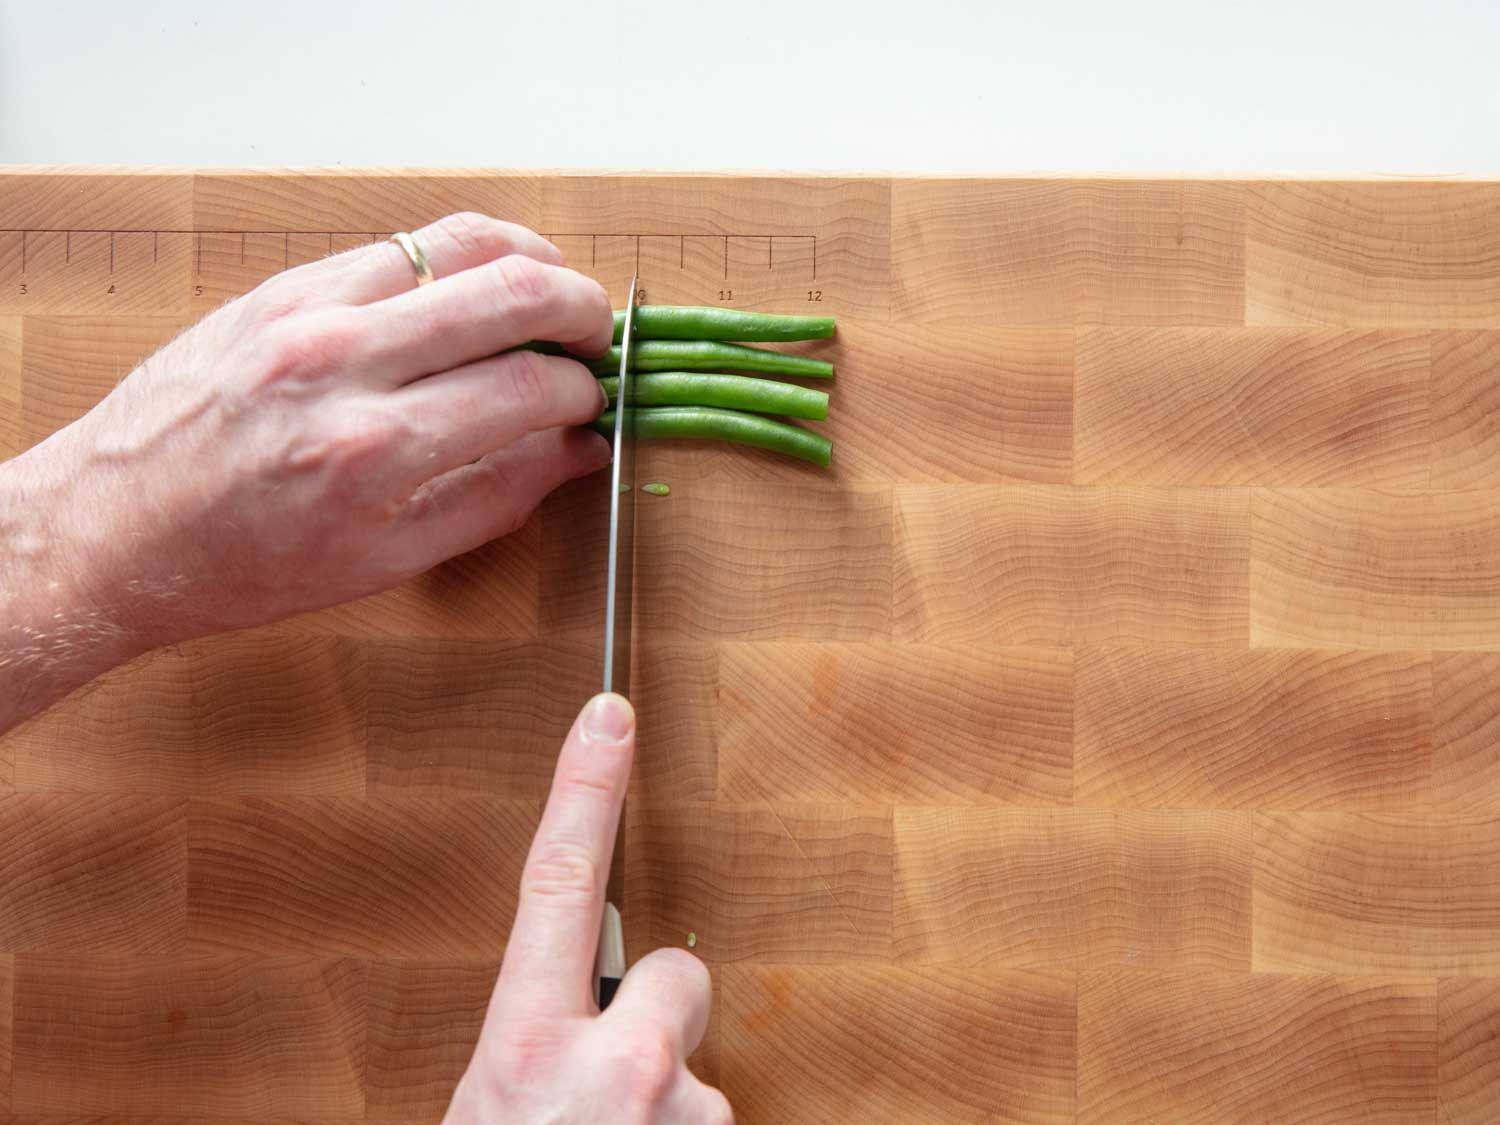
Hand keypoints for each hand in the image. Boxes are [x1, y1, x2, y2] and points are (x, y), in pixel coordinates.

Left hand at [17, 212, 611, 647]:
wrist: (115, 528)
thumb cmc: (244, 564)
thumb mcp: (388, 561)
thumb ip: (498, 498)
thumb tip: (578, 451)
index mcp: (376, 452)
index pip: (528, 388)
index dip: (583, 392)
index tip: (593, 403)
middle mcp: (344, 365)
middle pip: (510, 293)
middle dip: (581, 310)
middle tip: (597, 338)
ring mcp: (309, 312)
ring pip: (460, 243)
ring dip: (530, 263)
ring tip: (551, 295)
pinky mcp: (284, 286)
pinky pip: (399, 246)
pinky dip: (458, 257)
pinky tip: (475, 288)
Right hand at [446, 694, 730, 1123]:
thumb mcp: (482, 1110)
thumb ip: (527, 1050)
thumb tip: (555, 1030)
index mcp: (526, 1050)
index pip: (559, 881)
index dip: (586, 788)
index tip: (609, 718)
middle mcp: (619, 1073)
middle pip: (677, 975)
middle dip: (658, 1011)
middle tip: (613, 1081)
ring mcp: (685, 1113)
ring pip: (696, 1066)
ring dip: (665, 1103)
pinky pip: (710, 1119)